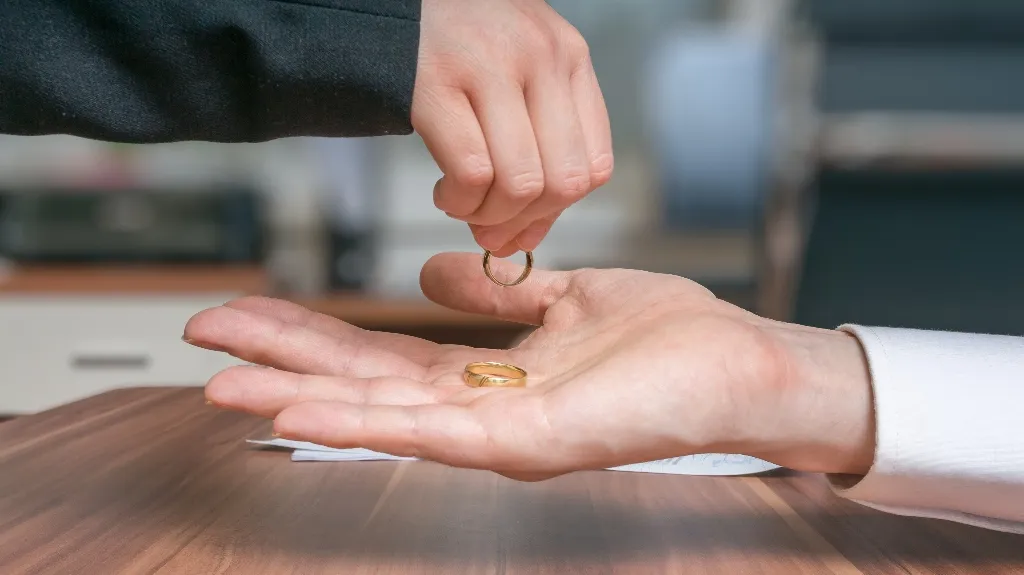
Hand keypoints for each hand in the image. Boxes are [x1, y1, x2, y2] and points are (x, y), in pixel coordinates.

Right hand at [183, 253, 874, 480]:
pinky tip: (310, 407)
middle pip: (362, 385)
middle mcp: (481, 412)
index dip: (311, 335)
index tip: (250, 310)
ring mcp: (499, 435)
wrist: (735, 364)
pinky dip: (368, 422)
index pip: (379, 356)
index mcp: (487, 376)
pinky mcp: (527, 444)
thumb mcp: (564, 297)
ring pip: (382, 416)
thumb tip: (431, 276)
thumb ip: (497, 291)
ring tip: (228, 381)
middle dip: (282, 361)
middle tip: (207, 339)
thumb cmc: (664, 338)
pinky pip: (435, 431)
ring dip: (302, 397)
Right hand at [411, 0, 612, 256]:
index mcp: (569, 55)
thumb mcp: (517, 76)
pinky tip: (443, 191)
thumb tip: (522, 239)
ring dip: (487, 215)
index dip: (558, 210)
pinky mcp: (435, 81)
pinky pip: (470, 172)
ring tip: (462, 204)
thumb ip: (534, 152)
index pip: (594, 166)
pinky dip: (458, 201)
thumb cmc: (456, 45)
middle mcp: (540, 56)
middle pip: (562, 182)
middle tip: (487, 224)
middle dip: (522, 221)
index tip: (521, 220)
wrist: (390, 0)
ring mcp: (489, 66)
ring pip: (520, 183)